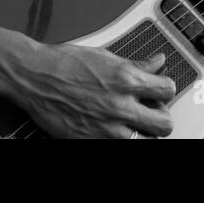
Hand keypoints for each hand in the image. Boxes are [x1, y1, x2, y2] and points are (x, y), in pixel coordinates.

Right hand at [7, 40, 175, 137]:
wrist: (35, 77)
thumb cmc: (65, 64)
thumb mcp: (107, 57)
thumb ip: (137, 65)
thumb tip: (157, 63)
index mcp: (127, 80)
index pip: (168, 89)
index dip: (166, 89)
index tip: (159, 90)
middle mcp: (120, 106)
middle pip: (164, 124)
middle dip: (161, 117)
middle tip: (152, 112)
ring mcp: (106, 128)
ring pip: (145, 141)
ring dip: (141, 132)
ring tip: (132, 123)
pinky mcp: (90, 140)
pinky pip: (118, 145)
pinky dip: (119, 138)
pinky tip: (112, 128)